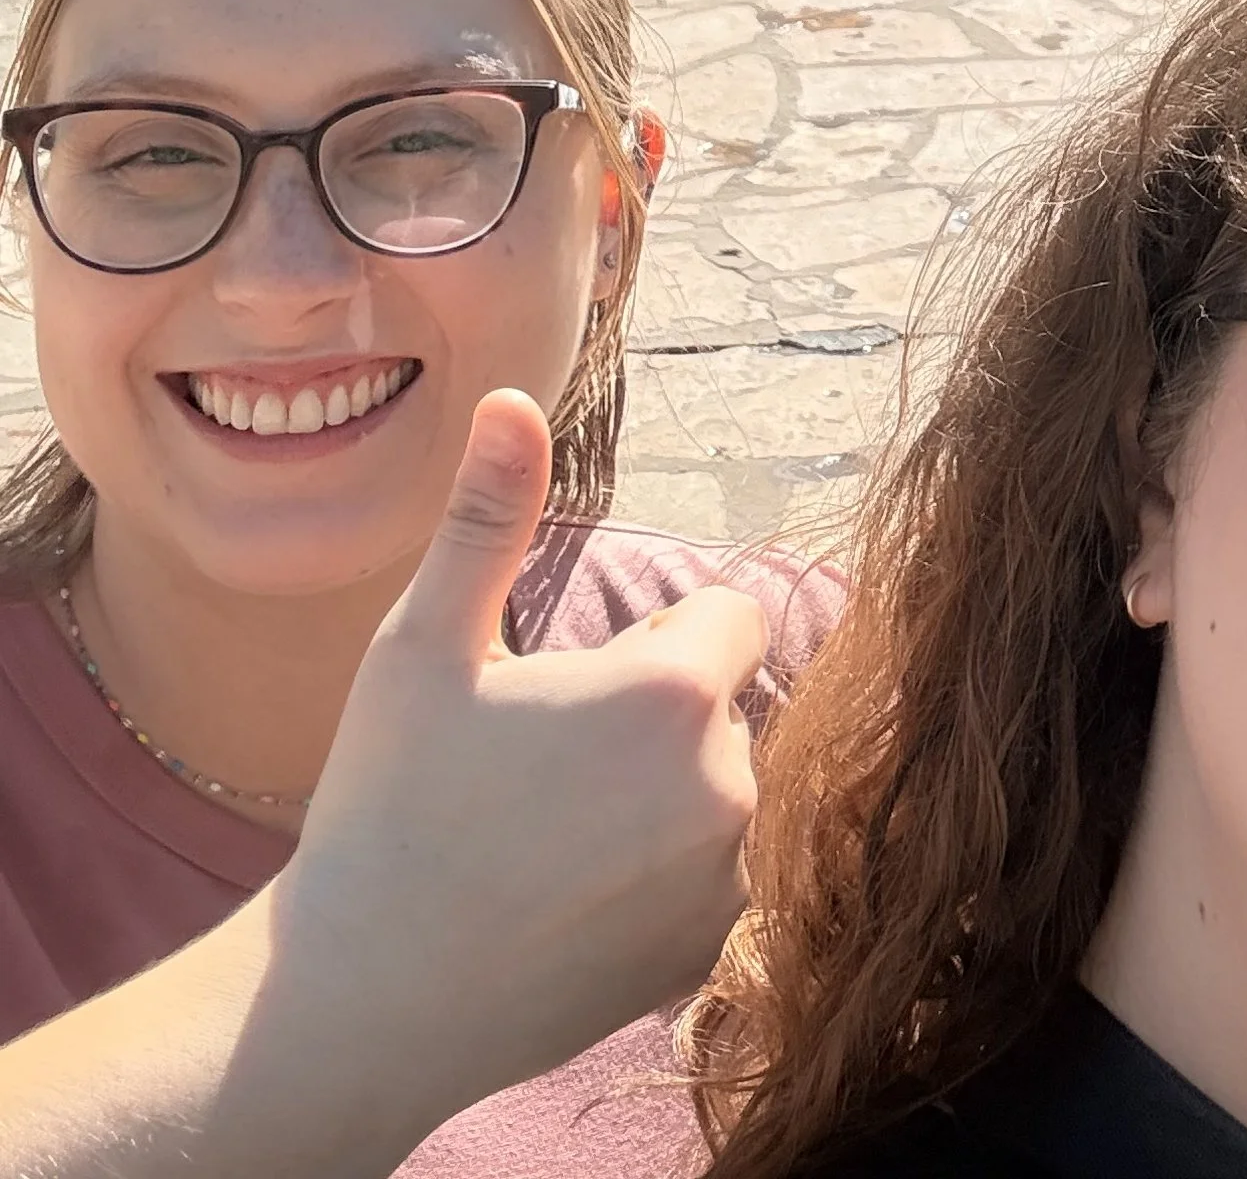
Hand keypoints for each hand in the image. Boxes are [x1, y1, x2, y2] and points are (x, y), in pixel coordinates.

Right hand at [276, 390, 766, 1108]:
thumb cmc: (388, 808)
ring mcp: (725, 882)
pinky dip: (665, 879)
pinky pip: (715, 879)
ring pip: (723, 794)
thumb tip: (512, 398)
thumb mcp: (425, 645)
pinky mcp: (707, 956)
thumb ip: (489, 516)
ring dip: (667, 799)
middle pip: (729, 708)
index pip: (733, 614)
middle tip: (548, 768)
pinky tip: (572, 899)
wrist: (359, 1002)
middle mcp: (727, 786)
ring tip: (554, 837)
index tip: (582, 683)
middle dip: (661, 720)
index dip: (661, 640)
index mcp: (674, 694)